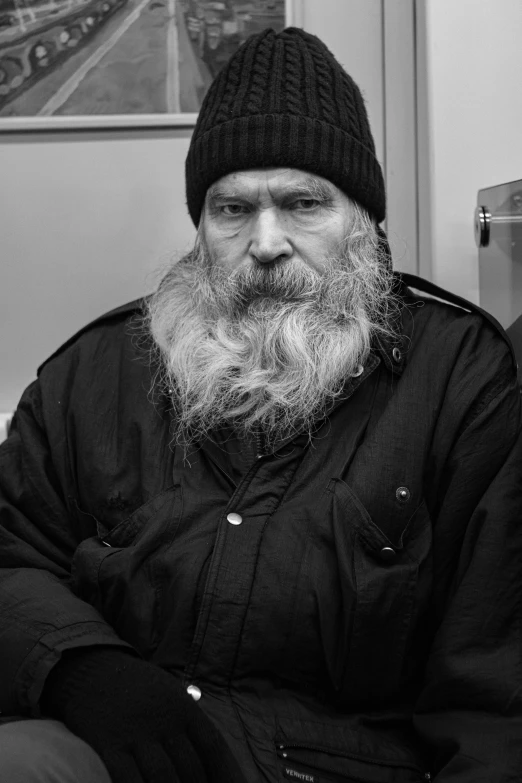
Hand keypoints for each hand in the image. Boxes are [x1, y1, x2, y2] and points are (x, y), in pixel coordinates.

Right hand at [41, 647, 247, 782]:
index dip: (227, 773)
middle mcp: (164, 720)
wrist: (91, 668)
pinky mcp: (109, 745)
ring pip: (165, 778)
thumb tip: (211, 759)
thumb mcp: (170, 693)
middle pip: (192, 768)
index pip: (213, 746)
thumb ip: (189, 723)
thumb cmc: (135, 686)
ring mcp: (137, 734)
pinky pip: (128, 779)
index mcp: (183, 707)